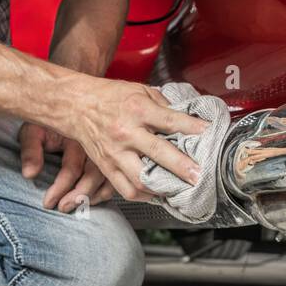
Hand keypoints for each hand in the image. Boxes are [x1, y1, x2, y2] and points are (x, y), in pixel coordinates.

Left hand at [17, 123, 115, 213]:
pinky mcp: (111, 152)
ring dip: (96, 195)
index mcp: (78, 135)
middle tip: (64, 207)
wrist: (61, 103)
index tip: (48, 202)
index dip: (59, 188)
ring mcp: (106, 146)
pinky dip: (108, 188)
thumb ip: (30, 151)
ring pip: (110, 176)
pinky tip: (96, 196)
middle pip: (95, 174)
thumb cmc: (47, 119)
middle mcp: (96, 141)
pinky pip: (117, 174)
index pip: (72, 168)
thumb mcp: (33, 130)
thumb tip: (29, 174)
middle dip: (80, 195)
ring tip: (80, 205)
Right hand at [62, 79, 207, 202]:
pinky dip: (144, 196)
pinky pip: (125, 189)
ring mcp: (115, 153)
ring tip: (180, 190)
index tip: (208, 133)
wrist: (76, 106)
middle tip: (199, 175)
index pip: (169, 120)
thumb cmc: (110, 96)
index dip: (191, 127)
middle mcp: (126, 133)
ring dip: (163, 187)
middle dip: (182, 166)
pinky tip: (157, 193)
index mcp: (137, 109)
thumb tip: (186, 120)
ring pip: (140, 178)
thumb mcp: (140, 90)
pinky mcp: (106, 167)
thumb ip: (164, 105)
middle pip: (158, 153)